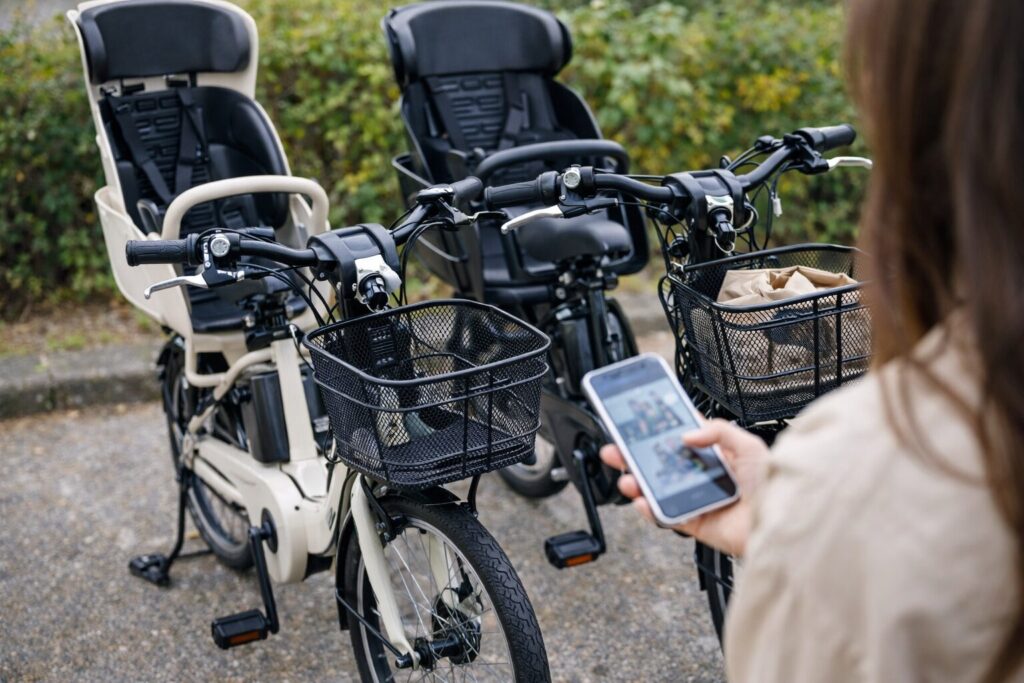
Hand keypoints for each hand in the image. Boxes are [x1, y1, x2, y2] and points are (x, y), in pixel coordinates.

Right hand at [599, 419, 769, 556]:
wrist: (784, 522)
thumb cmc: (775, 484)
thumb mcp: (748, 445)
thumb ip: (717, 431)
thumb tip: (685, 434)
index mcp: (714, 455)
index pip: (678, 439)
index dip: (656, 433)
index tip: (636, 425)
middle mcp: (702, 476)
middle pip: (660, 464)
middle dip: (634, 456)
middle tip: (616, 450)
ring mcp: (696, 500)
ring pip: (657, 490)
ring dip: (637, 483)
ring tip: (628, 479)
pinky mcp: (695, 524)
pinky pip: (665, 516)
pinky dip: (649, 510)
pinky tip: (641, 500)